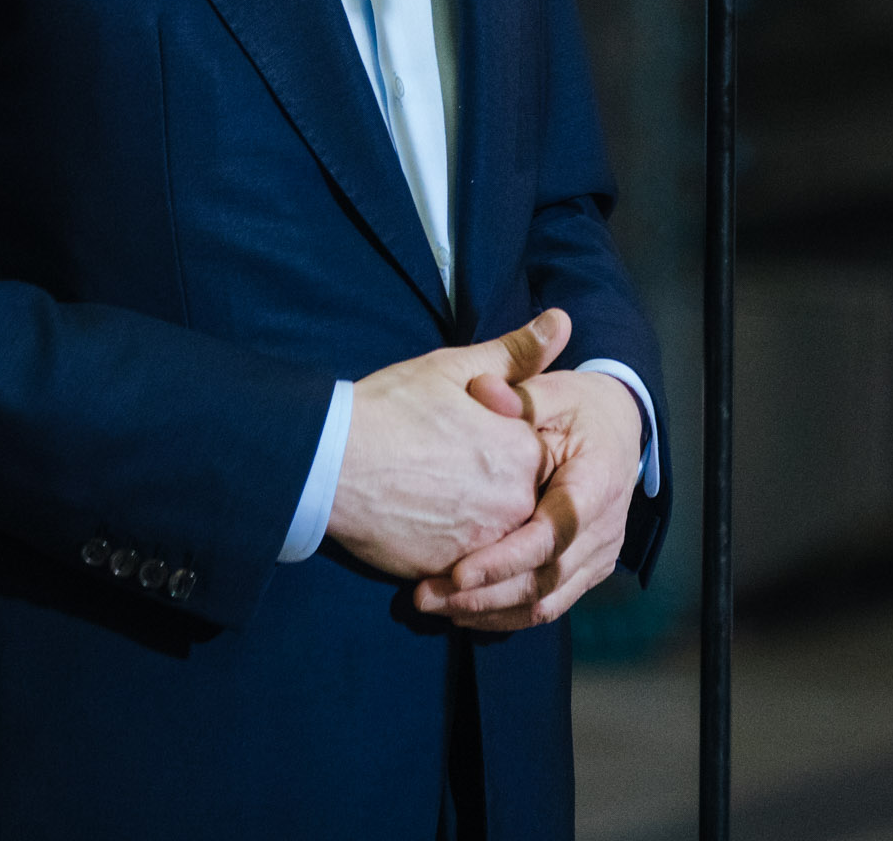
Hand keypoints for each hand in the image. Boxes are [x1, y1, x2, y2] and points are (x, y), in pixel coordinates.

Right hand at [325, 309, 568, 578]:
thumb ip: (517, 352)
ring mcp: (483, 543)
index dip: (517, 449)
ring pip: (501, 543)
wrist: (330, 463)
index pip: (548, 460)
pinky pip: (468, 572)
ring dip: (484, 530)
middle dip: (504, 493)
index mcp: (523, 452)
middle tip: (461, 476)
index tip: (486, 442)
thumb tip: (563, 320)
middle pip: (528, 504)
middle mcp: (514, 503)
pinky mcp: (448, 572)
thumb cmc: (391, 408)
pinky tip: (430, 532)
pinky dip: (458, 558)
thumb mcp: (455, 368)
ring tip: (445, 505)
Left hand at [410, 355, 643, 631]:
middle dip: (485, 594)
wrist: (618, 426)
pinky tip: (462, 611)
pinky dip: (504, 615)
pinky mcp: (587, 570)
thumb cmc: (577, 407)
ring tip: (434, 606)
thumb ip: (518, 397)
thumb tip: (481, 390)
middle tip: (426, 596)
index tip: (458, 571)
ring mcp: (599, 554)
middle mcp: (606, 528)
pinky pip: (548, 606)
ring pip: (545, 603)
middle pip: (547, 579)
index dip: (507, 558)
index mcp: (599, 482)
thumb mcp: (552, 392)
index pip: (555, 534)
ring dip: (489, 611)